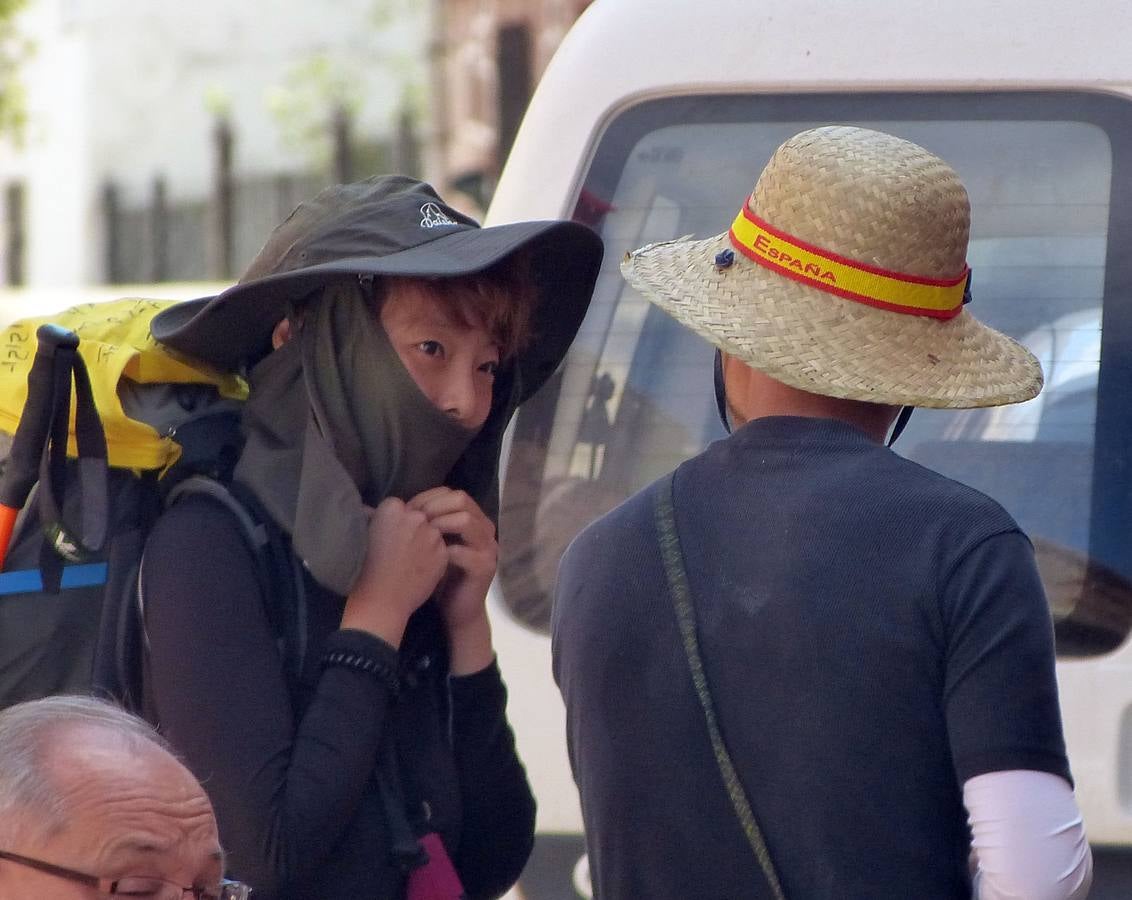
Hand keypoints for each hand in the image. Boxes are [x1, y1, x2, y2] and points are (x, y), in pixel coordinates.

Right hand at [340, 497, 446, 647]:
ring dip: (426, 541)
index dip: (396, 521)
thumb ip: (374, 518)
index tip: (389, 535)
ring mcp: (432, 535)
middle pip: (419, 516)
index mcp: (393, 508)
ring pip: (433, 531)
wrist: (380, 601)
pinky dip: (434, 556)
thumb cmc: (364, 569)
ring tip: (411, 560)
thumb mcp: (364, 536)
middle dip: (413, 528)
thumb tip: (370, 509)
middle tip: (402, 547)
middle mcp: (416, 517)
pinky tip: (421, 569)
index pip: (400, 506)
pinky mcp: (443, 553)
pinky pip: (441, 549)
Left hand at [407, 487, 496, 673]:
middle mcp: (486, 529)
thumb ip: (425, 524)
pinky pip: (464, 552)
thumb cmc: (441, 576)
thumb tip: (392, 505)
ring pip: (466, 521)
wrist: (458, 611)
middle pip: (463, 500)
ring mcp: (489, 548)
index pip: (455, 494)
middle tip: (414, 520)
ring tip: (421, 534)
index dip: (430, 497)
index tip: (408, 509)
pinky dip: (443, 552)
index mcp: (475, 520)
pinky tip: (427, 557)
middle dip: (434, 507)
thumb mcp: (433, 545)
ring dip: (439, 524)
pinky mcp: (485, 568)